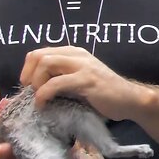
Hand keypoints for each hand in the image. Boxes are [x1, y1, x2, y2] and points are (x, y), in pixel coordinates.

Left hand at [20, 46, 142, 120]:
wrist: (130, 100)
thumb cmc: (104, 94)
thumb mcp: (79, 80)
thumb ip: (62, 77)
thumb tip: (36, 86)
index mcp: (74, 53)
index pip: (40, 52)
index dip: (28, 69)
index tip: (28, 86)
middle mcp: (77, 55)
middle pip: (39, 55)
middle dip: (28, 75)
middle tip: (30, 92)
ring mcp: (83, 66)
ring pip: (45, 64)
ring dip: (36, 83)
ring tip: (39, 98)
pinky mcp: (86, 80)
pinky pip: (55, 83)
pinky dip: (43, 94)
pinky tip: (43, 105)